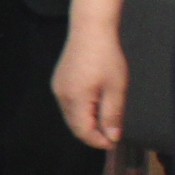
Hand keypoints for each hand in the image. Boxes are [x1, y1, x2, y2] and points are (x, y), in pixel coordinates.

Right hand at [55, 24, 129, 150]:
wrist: (90, 30)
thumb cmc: (106, 57)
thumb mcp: (116, 88)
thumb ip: (113, 115)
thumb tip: (112, 137)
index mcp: (75, 100)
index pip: (84, 132)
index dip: (99, 141)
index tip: (115, 143)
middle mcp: (62, 97)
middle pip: (75, 126)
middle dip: (93, 133)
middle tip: (113, 133)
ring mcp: (58, 89)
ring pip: (72, 116)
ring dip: (88, 122)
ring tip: (107, 116)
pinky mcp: (59, 83)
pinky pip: (69, 105)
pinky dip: (82, 111)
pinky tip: (96, 103)